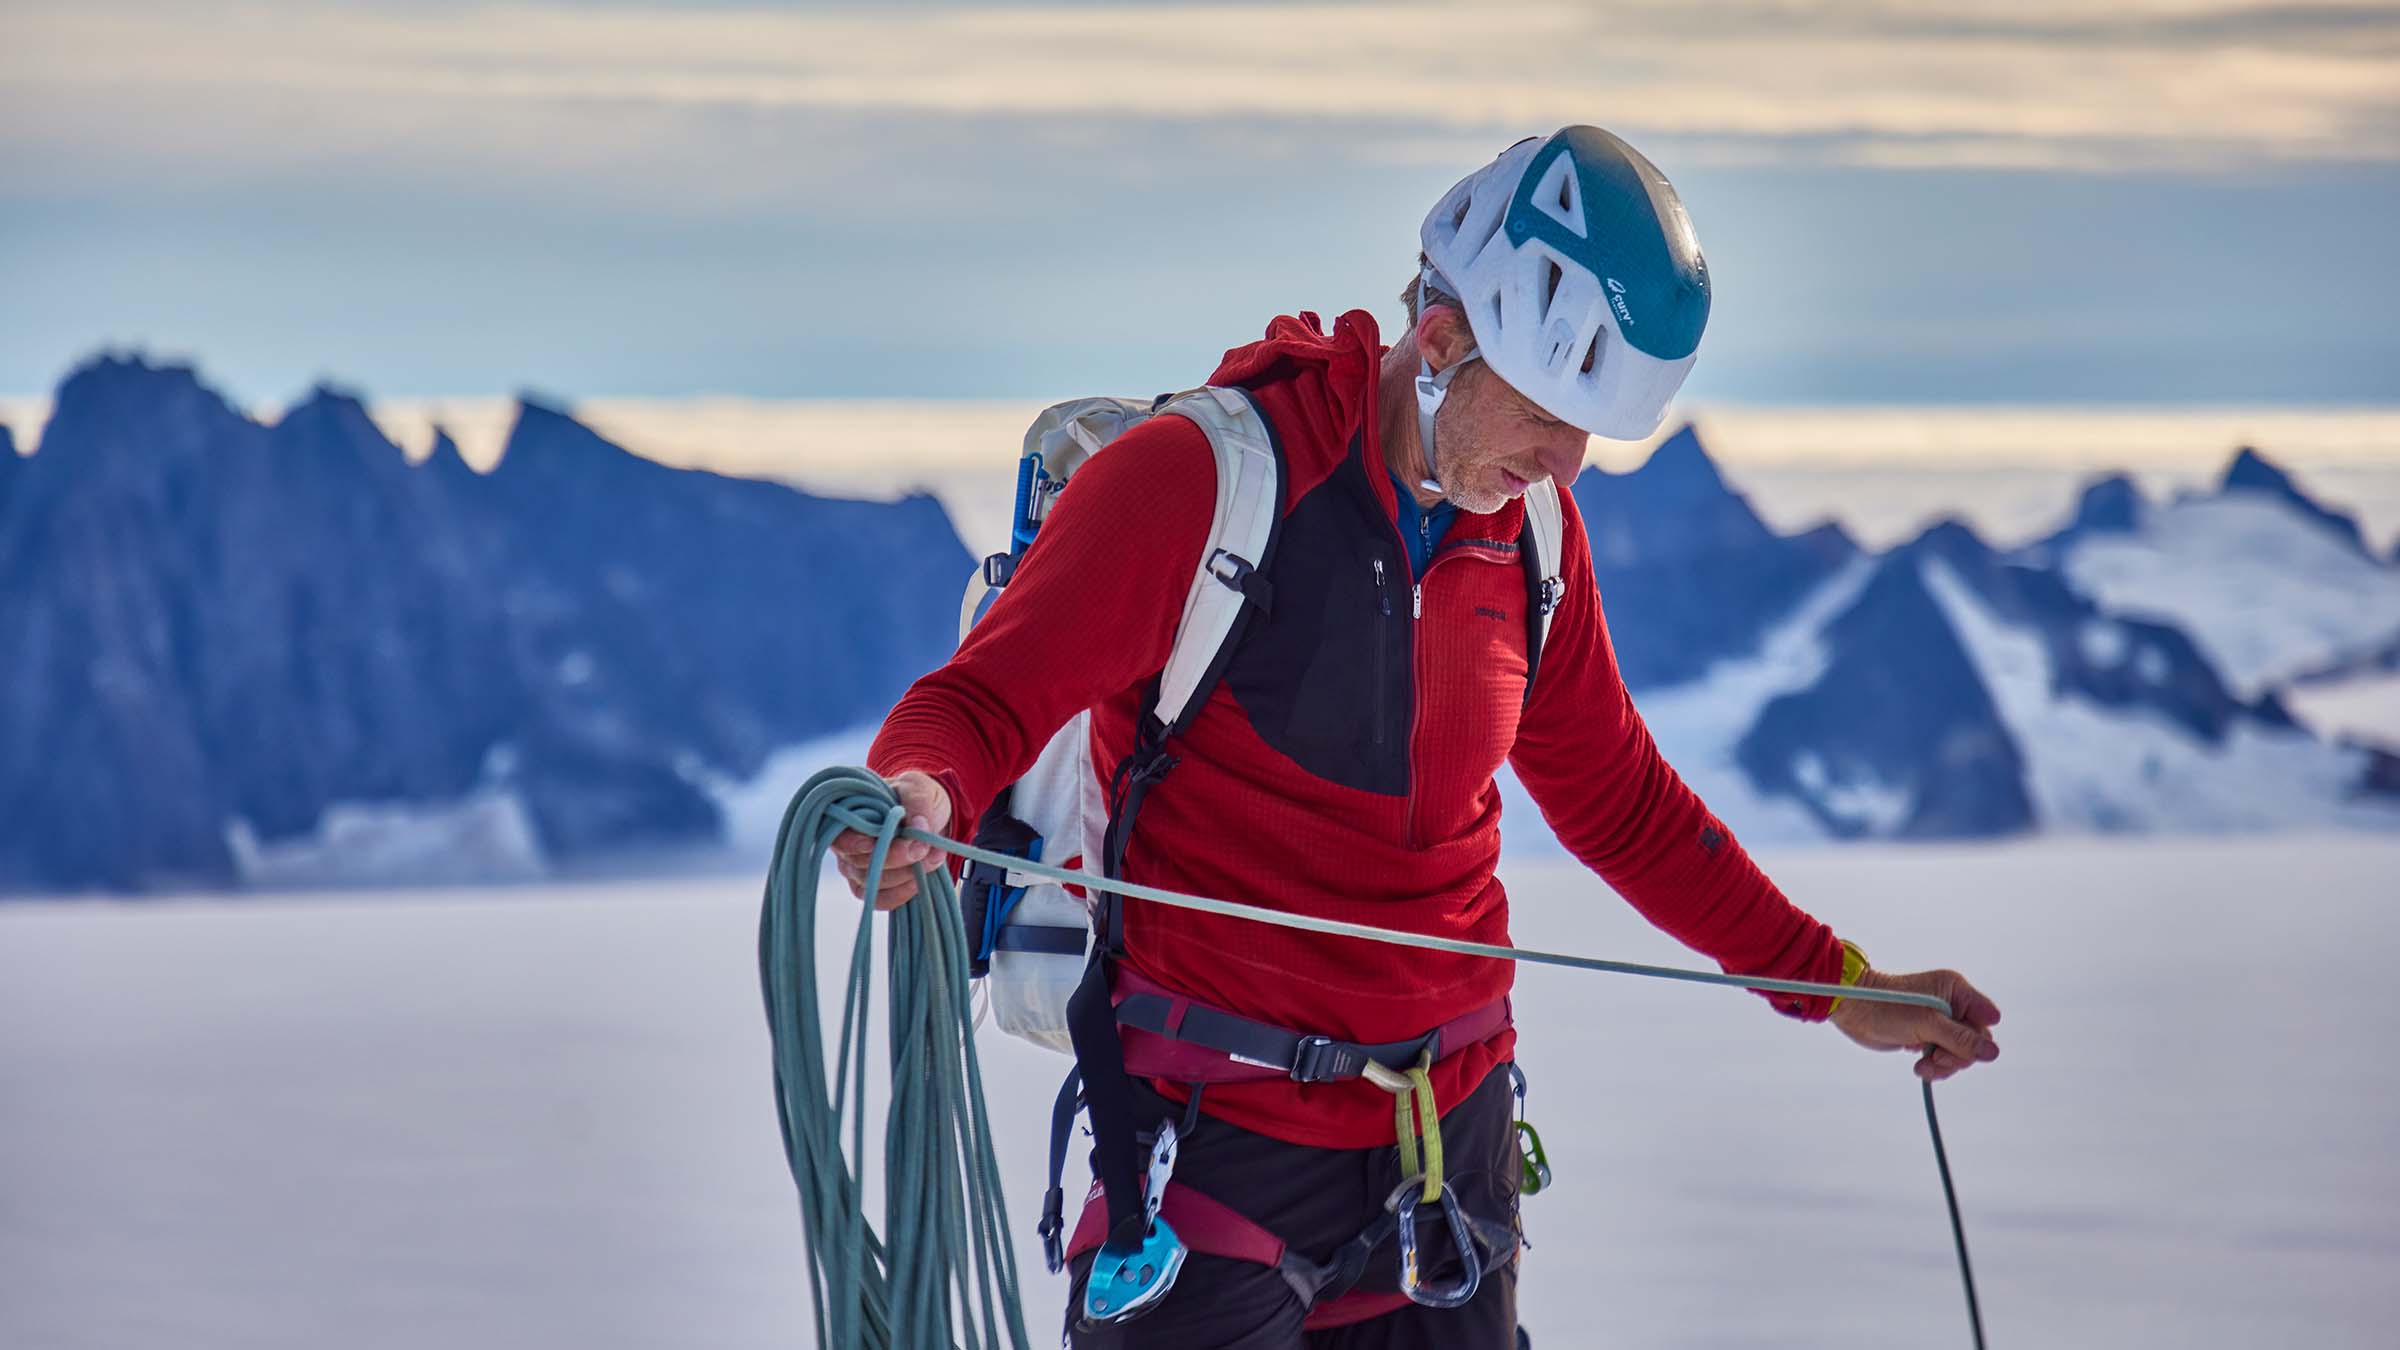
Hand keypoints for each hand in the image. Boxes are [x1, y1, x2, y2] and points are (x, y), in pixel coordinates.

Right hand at [828, 770, 953, 910]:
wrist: (932, 815)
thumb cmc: (915, 796)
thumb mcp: (919, 788)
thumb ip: (917, 804)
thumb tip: (919, 827)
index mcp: (850, 816)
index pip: (838, 837)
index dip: (853, 844)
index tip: (875, 843)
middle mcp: (848, 846)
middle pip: (861, 863)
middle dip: (896, 857)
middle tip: (924, 846)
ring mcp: (859, 868)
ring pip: (874, 883)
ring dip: (907, 873)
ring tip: (933, 855)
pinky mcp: (875, 886)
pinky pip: (882, 899)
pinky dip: (903, 893)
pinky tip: (921, 879)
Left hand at [1828, 966, 2001, 1081]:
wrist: (1852, 1010)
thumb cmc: (1887, 1007)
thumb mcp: (1927, 1024)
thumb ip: (1961, 1039)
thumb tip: (1993, 1053)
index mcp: (1956, 991)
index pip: (1986, 1019)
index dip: (1977, 1036)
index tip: (1955, 1042)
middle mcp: (1952, 1004)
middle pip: (1975, 1041)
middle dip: (1956, 1055)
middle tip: (1934, 1058)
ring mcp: (1940, 1021)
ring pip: (1960, 1053)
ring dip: (1943, 1064)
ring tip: (1923, 1066)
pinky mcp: (1927, 1036)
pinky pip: (1944, 1057)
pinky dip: (1934, 1066)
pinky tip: (1918, 1065)